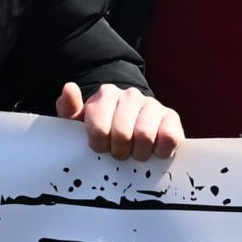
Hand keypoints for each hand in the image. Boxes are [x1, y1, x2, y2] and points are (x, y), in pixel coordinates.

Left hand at [58, 82, 183, 162]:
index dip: (99, 146)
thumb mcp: (81, 123)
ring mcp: (153, 105)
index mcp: (106, 94)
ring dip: (139, 153)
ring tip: (136, 153)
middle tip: (120, 153)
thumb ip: (69, 109)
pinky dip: (161, 151)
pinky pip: (169, 137)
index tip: (101, 148)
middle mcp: (130, 95)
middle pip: (122, 134)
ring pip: (144, 136)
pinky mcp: (172, 118)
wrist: (133, 132)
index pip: (98, 128)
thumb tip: (69, 88)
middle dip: (119, 151)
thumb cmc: (103, 129)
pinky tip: (154, 151)